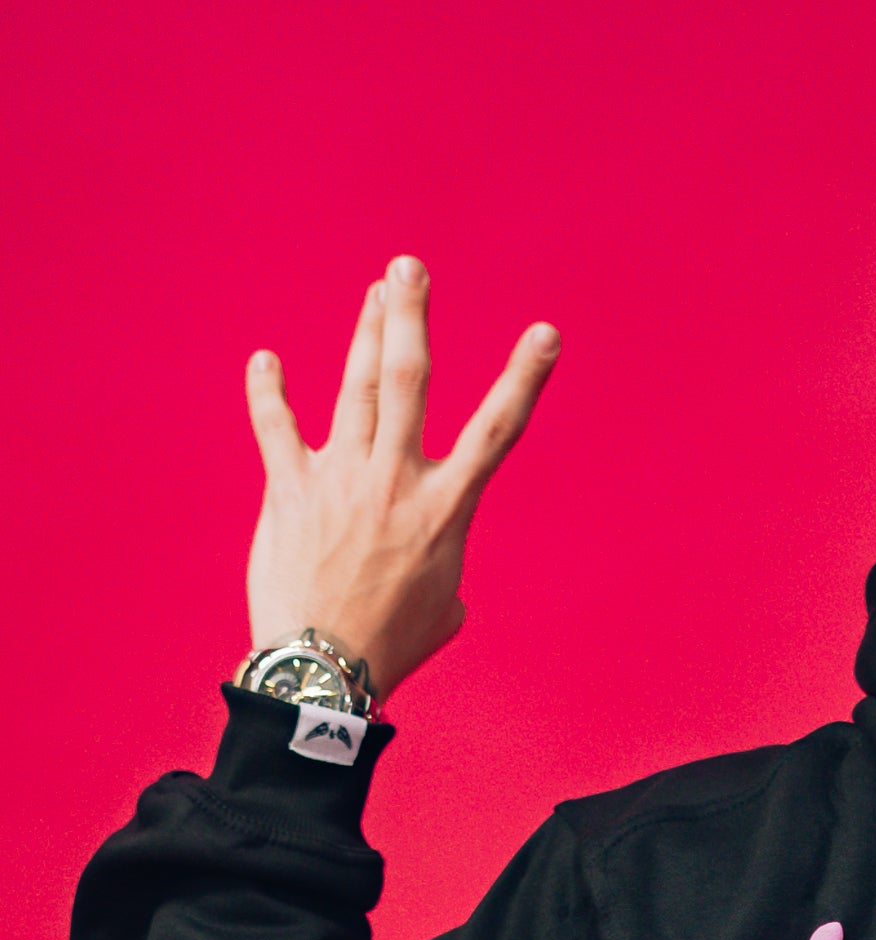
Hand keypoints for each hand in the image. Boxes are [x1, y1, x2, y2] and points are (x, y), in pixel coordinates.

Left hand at [245, 255, 559, 702]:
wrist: (325, 670)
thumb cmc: (391, 648)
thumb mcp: (443, 610)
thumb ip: (446, 574)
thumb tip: (441, 577)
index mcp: (445, 509)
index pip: (497, 430)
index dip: (524, 377)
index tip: (545, 333)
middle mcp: (396, 481)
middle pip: (407, 381)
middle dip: (410, 318)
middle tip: (409, 268)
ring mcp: (341, 480)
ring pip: (354, 388)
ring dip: (364, 332)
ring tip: (376, 290)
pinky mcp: (291, 492)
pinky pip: (276, 430)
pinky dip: (269, 394)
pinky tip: (266, 361)